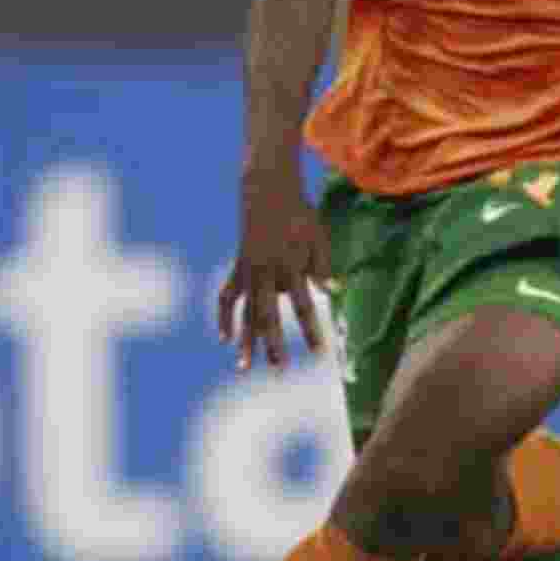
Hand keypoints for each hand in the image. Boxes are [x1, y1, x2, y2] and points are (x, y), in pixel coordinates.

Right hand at [217, 167, 332, 369]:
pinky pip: (228, 298)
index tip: (319, 352)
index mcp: (289, 265)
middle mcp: (266, 273)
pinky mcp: (238, 269)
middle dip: (273, 345)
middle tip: (278, 370)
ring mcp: (248, 272)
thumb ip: (323, 267)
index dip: (310, 330)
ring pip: (244, 312)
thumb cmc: (299, 214)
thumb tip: (335, 294)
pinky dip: (224, 318)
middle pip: (268, 316)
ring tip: (245, 367)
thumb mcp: (317, 237)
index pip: (303, 306)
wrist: (266, 191)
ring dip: (245, 340)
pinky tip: (224, 338)